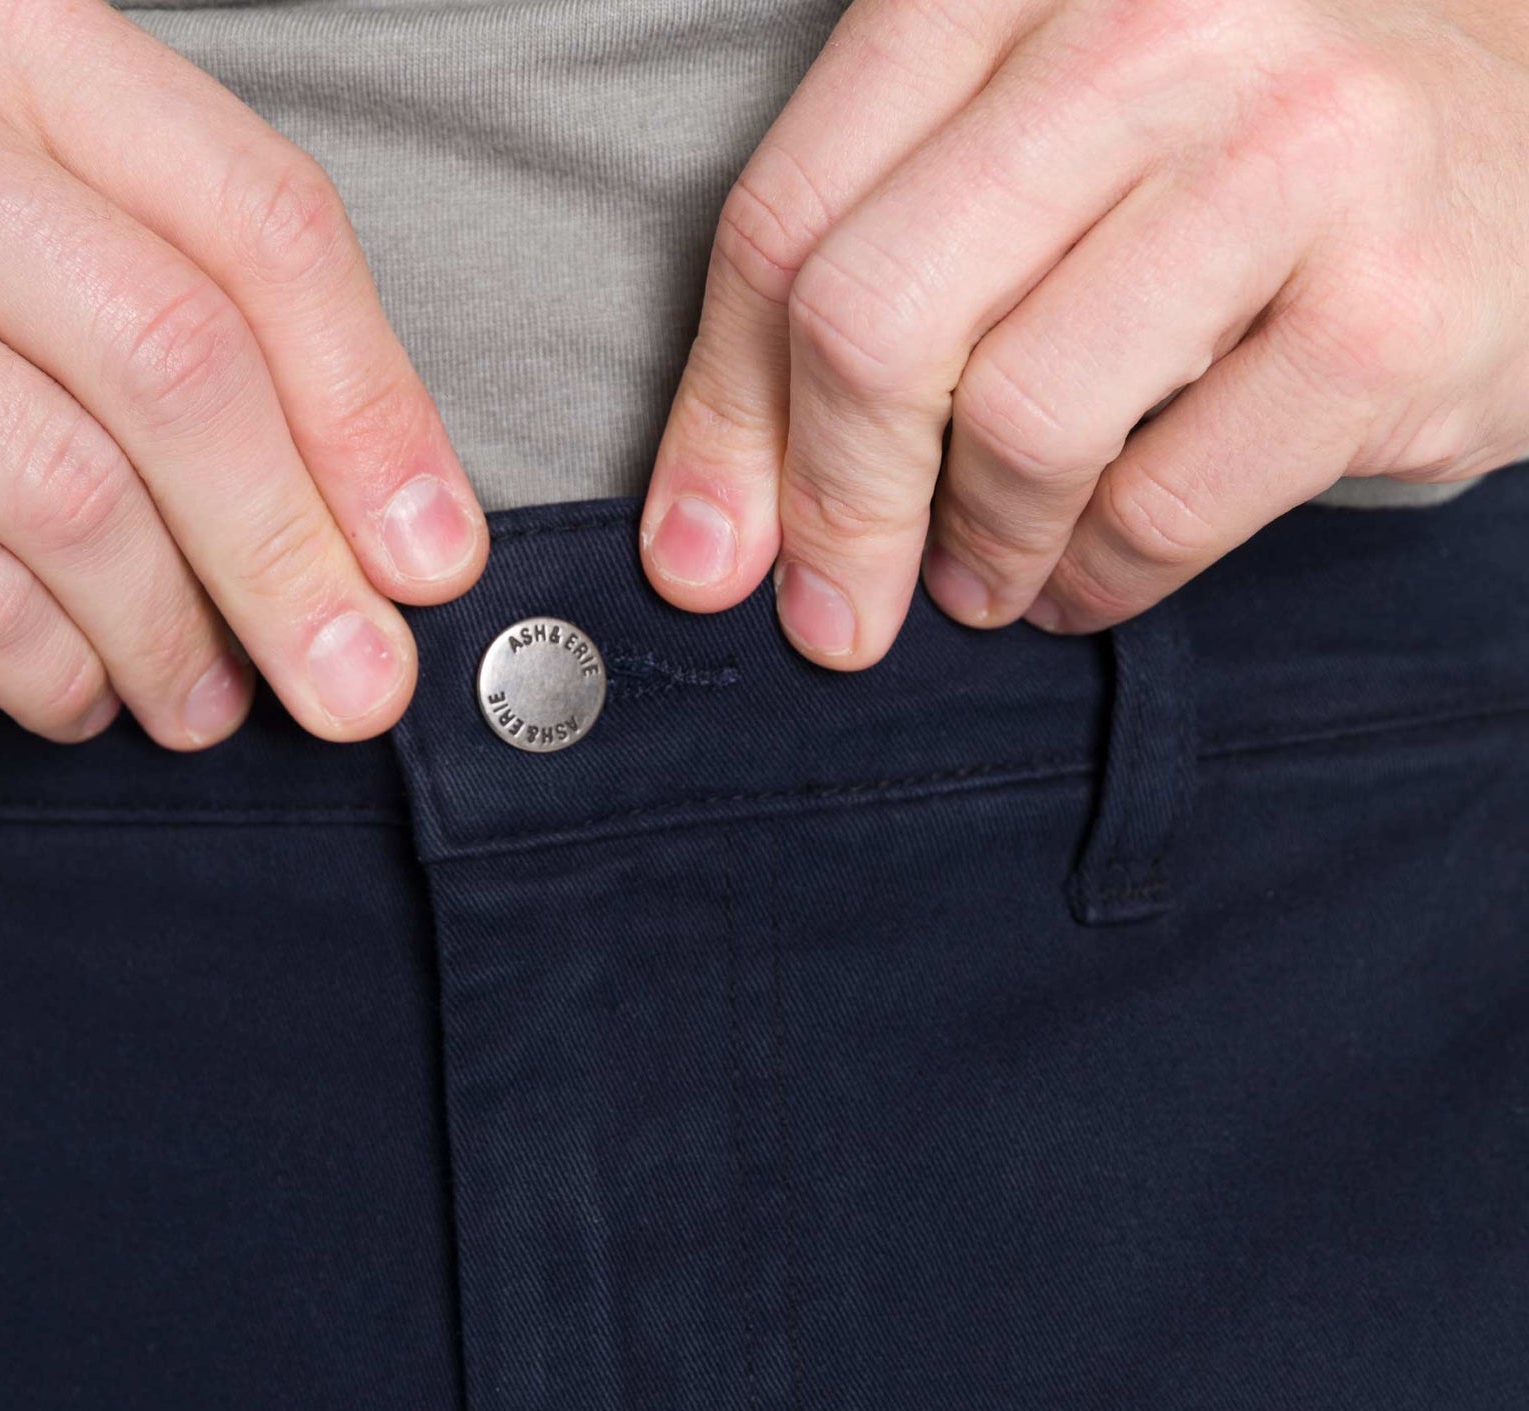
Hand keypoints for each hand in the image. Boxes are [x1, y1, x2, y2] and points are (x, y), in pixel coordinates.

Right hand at [0, 0, 485, 744]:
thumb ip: (221, 357)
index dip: (370, 407)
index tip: (432, 557)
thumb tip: (410, 546)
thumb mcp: (62, 286)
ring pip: (74, 492)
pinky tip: (80, 695)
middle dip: (292, 556)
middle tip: (356, 686)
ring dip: (177, 637)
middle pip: (173, 354)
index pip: (255, 215)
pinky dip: (57, 677)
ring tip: (205, 701)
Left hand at [639, 0, 1528, 661]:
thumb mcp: (1034, 159)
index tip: (705, 557)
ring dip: (980, 547)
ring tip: (990, 569)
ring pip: (1018, 423)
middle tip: (836, 610)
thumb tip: (708, 545)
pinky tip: (1087, 573)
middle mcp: (1155, 19)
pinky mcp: (1393, 306)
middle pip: (874, 319)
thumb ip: (870, 289)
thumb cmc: (1233, 152)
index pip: (788, 220)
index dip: (721, 420)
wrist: (1524, 121)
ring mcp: (1293, 151)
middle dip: (836, 509)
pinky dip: (1097, 580)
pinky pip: (1160, 510)